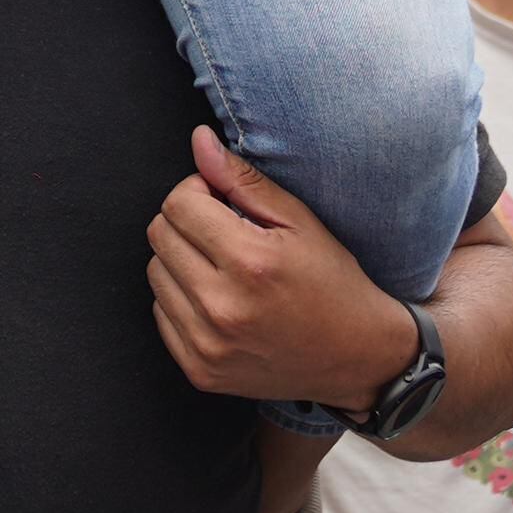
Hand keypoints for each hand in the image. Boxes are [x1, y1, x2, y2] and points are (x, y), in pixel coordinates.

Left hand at [147, 127, 416, 409]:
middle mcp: (222, 307)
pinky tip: (218, 298)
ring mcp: (207, 345)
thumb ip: (242, 178)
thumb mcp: (299, 220)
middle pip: (160, 236)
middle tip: (224, 232)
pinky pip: (161, 313)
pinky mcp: (200, 370)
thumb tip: (198, 141)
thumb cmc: (331, 280)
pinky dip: (181, 298)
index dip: (199, 192)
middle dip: (187, 222)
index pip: (178, 204)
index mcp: (250, 262)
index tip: (223, 202)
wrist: (356, 357)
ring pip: (155, 272)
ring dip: (180, 259)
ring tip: (222, 266)